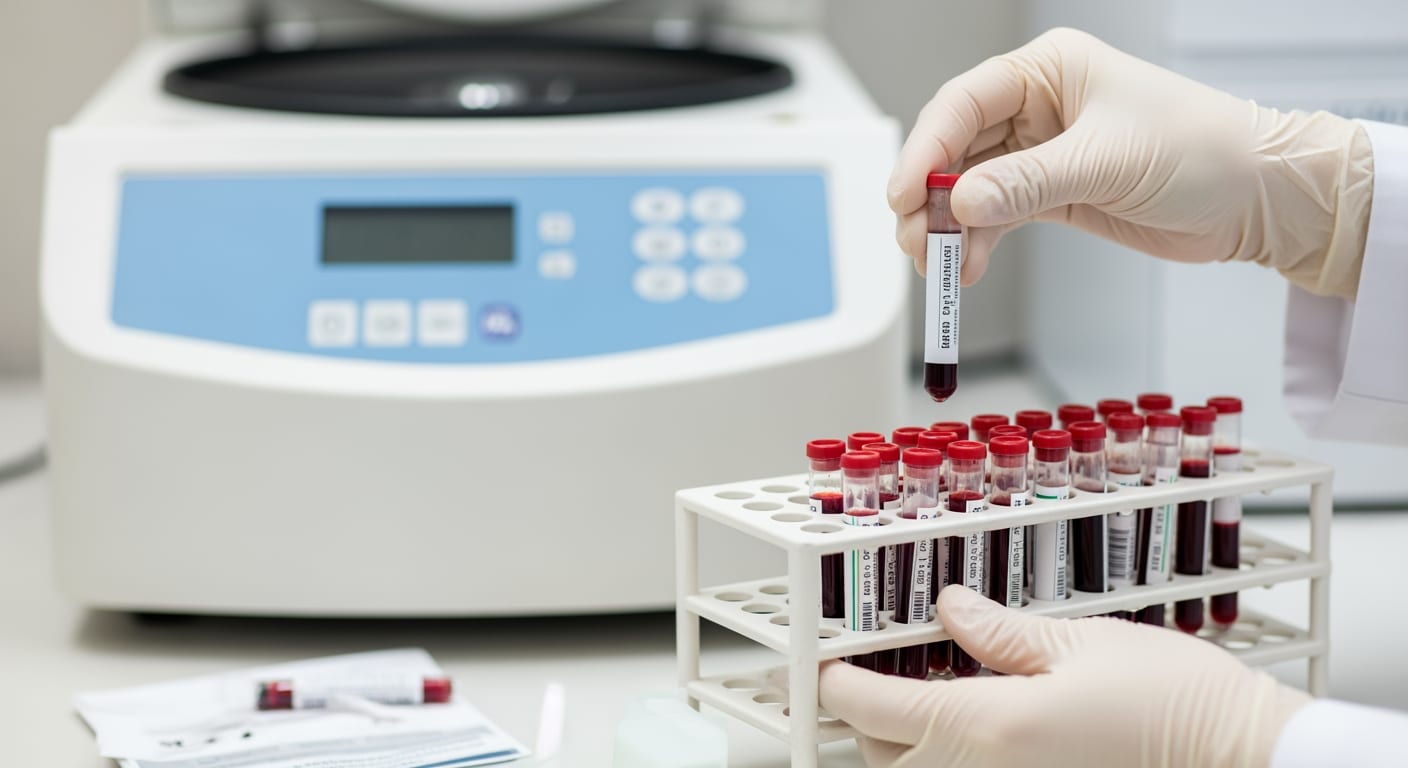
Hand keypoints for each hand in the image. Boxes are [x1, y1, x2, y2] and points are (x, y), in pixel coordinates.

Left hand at [819, 585, 1309, 767]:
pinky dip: (949, 753)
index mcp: (987, 730)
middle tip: (874, 667)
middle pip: (882, 754)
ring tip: (923, 690)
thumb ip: (998, 633)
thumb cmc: (1178, 704)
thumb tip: (948, 612)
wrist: (1248, 759)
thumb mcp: (1077, 644)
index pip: (868, 709)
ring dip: (907, 739)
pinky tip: (974, 718)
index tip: (822, 660)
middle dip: (866, 713)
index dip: (832, 680)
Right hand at [892, 27, 1372, 299]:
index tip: (904, 196)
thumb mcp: (1106, 161)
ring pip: (968, 189)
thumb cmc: (1203, 149)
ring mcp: (1040, 152)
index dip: (925, 150)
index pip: (962, 104)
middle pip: (955, 149)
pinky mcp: (1051, 193)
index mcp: (1048, 70)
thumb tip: (960, 202)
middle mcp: (1036, 107)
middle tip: (917, 242)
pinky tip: (970, 267)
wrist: (1255, 197)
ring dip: (948, 229)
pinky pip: (994, 216)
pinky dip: (977, 243)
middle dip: (929, 199)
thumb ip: (1026, 182)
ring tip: (940, 267)